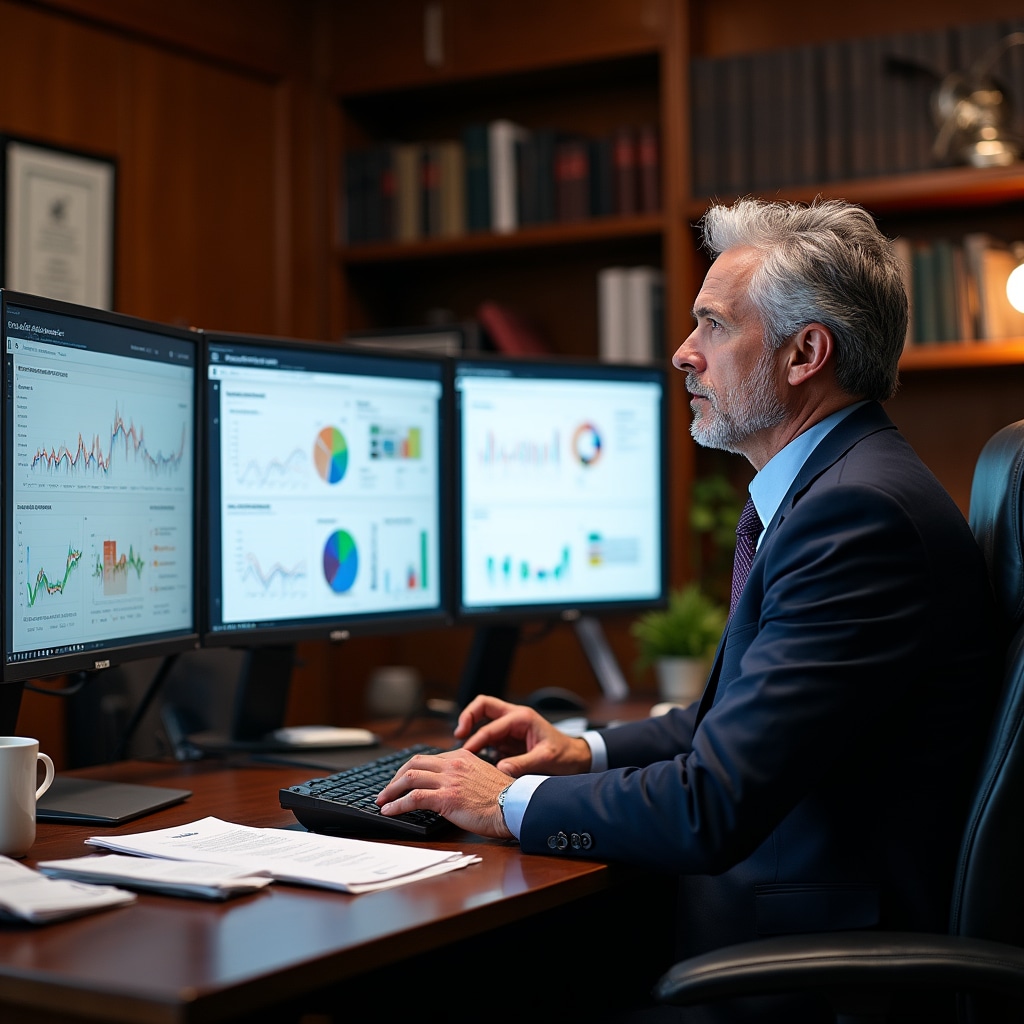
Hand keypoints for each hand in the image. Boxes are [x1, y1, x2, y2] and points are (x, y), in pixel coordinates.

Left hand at [376, 747, 514, 839]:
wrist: (515, 806)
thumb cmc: (504, 797)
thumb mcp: (482, 776)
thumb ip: (464, 775)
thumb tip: (450, 786)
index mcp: (461, 756)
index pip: (427, 759)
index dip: (410, 770)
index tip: (402, 781)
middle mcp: (453, 764)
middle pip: (413, 764)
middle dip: (395, 778)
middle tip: (387, 790)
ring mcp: (449, 780)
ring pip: (409, 778)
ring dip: (390, 791)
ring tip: (382, 801)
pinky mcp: (446, 798)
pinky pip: (414, 798)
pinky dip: (397, 804)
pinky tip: (389, 811)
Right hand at [454, 695, 591, 777]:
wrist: (577, 758)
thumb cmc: (566, 755)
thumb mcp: (546, 759)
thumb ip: (523, 764)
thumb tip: (500, 769)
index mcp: (523, 718)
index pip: (491, 725)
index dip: (477, 738)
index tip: (467, 752)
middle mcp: (514, 718)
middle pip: (483, 706)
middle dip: (468, 717)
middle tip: (458, 734)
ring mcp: (510, 728)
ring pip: (483, 721)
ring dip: (471, 732)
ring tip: (462, 750)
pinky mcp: (509, 740)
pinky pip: (488, 737)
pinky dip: (479, 745)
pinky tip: (475, 759)